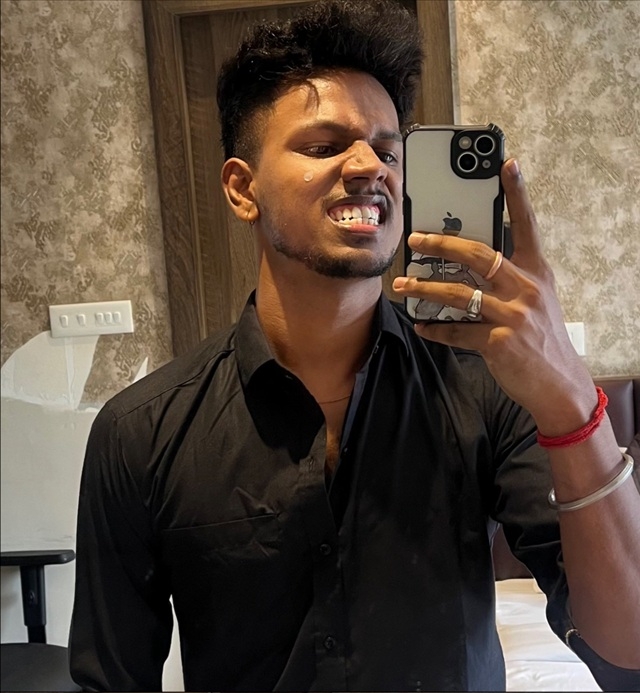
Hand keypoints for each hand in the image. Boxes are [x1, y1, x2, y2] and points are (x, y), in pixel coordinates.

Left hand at [393, 159, 596, 433]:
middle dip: (440, 245)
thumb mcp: (537, 300)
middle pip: (476, 254)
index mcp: (537, 272)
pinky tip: (421, 326)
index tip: (506, 164)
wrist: (558, 383)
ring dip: (424, 289)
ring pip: (457, 293)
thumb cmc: (542, 337)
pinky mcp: (497, 341)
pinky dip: (435, 329)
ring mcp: (512, 315)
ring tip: (402, 285)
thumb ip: (512, 278)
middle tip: (415, 241)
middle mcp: (526, 288)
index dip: (517, 195)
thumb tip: (472, 263)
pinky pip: (456, 332)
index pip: (527, 226)